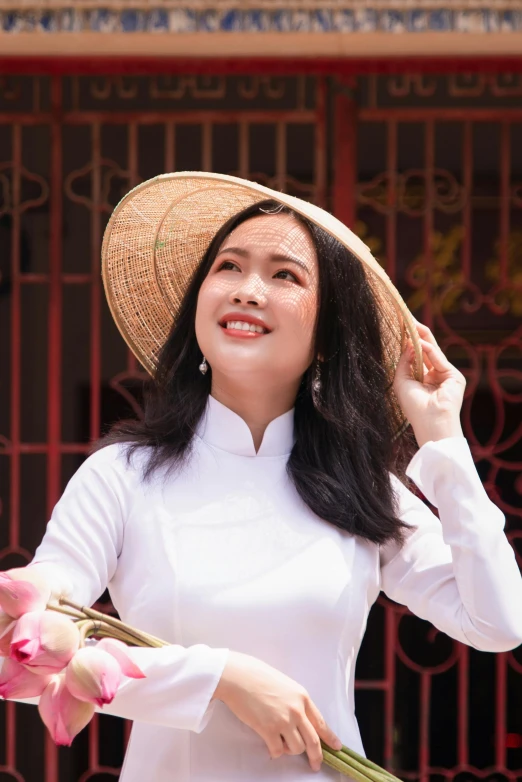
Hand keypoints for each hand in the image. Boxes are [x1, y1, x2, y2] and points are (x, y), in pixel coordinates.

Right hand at [212, 650, 342, 771]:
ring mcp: (283, 721)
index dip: (330, 737)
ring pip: (297, 748)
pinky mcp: (268, 730)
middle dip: (316, 756)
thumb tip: (299, 720)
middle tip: (315, 764)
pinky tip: (270, 744)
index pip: (321, 722)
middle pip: (313, 741)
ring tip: (280, 741)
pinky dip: (275, 751)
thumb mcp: (285, 685)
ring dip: (290, 750)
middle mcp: (297, 710)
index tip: (336, 747)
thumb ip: (295, 702)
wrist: (239, 676)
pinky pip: (278, 751)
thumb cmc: (258, 676)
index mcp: (302, 697)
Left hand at [392, 319, 465, 446]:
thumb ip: (404, 361)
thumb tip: (408, 344)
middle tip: (408, 319)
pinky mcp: (454, 376)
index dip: (409, 342)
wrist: (429, 422)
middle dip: (417, 334)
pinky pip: (439, 359)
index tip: (401, 328)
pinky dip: (430, 351)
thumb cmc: (413, 406)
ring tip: (412, 324)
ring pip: (434, 351)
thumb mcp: (402, 381)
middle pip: (426, 349)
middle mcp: (435, 375)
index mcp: (423, 378)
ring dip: (422, 337)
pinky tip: (420, 343)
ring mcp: (446, 375)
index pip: (417, 355)